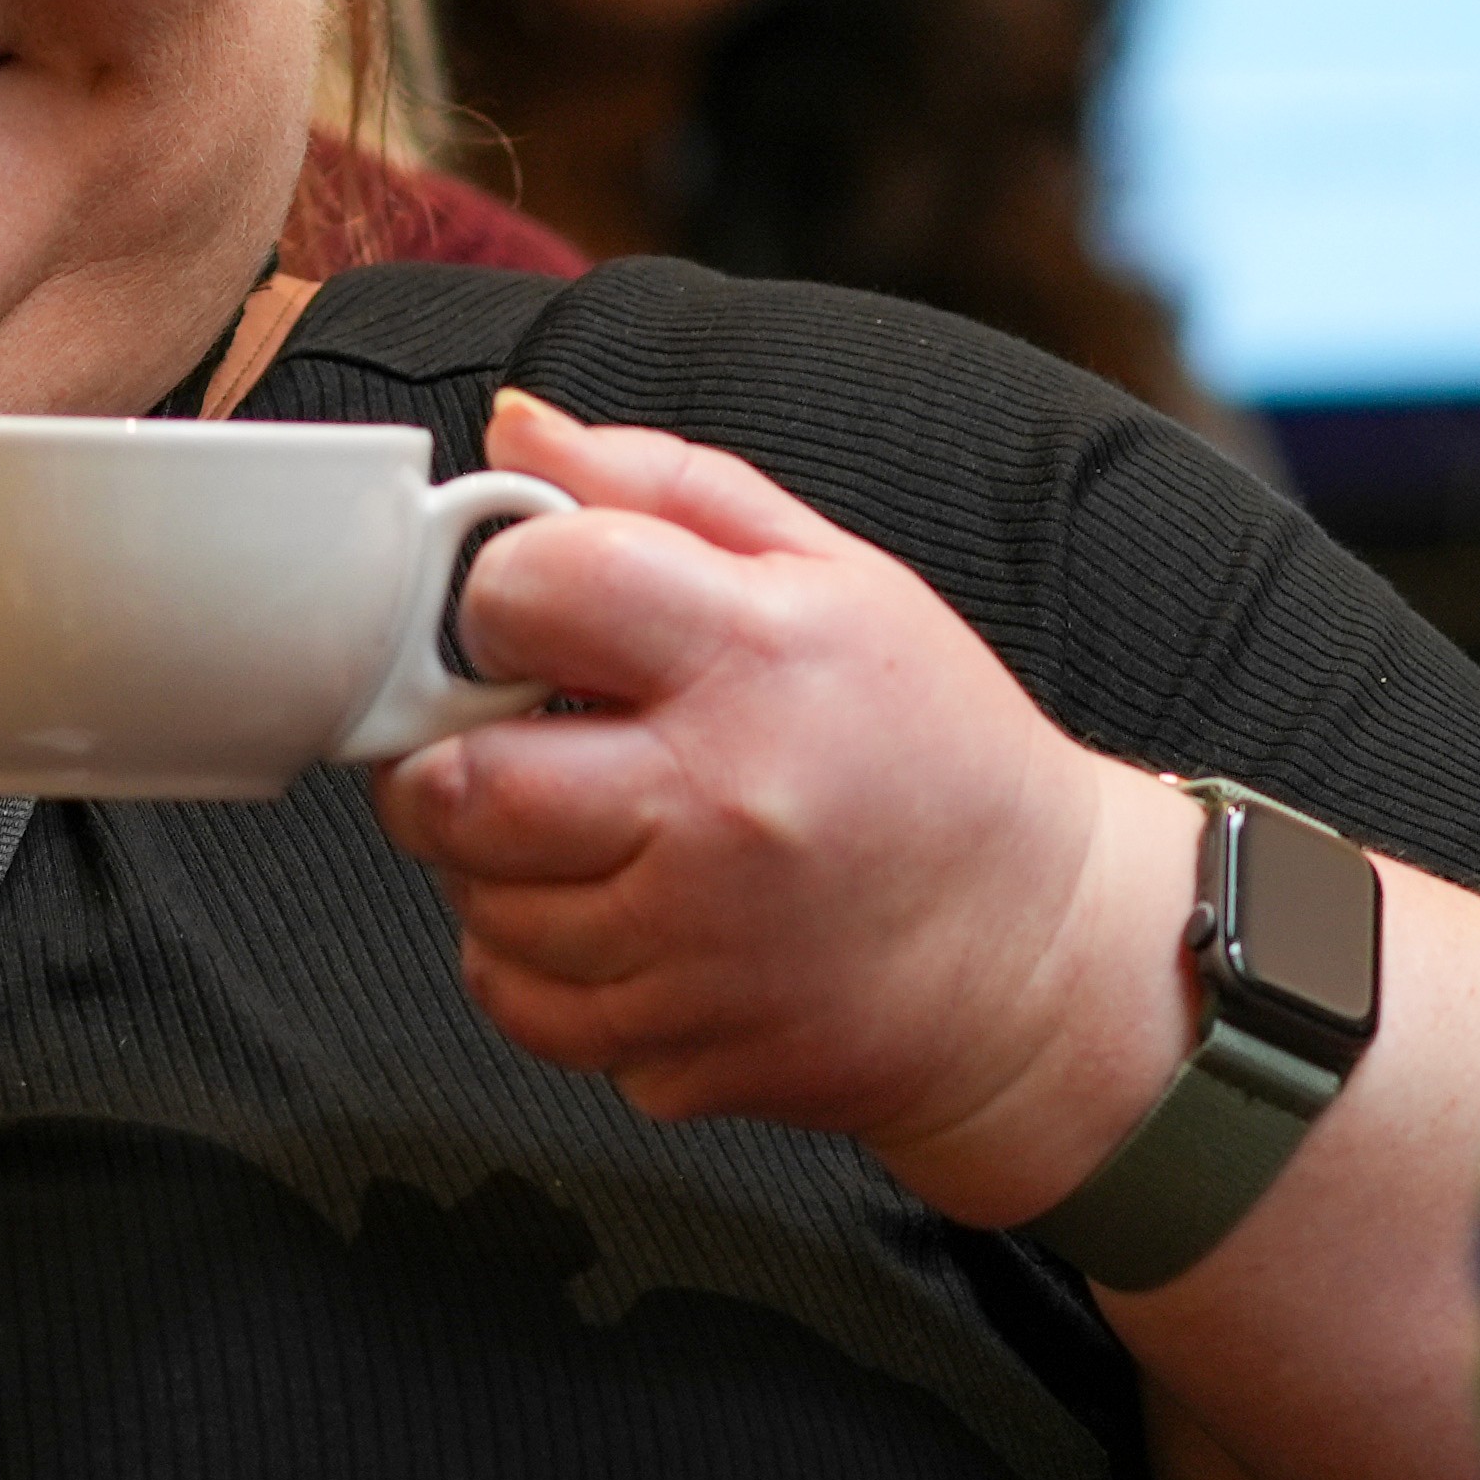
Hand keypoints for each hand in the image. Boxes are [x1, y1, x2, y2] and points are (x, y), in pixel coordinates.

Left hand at [373, 393, 1183, 1219]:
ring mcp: (694, 949)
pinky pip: (518, 1006)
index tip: (529, 614)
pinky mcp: (680, 1049)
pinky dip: (528, 964)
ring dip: (488, 862)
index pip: (534, 593)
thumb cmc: (934, 751)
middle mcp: (716, 810)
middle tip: (498, 734)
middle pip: (460, 784)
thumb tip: (518, 431)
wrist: (1035, 950)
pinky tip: (603, 916)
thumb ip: (664, 490)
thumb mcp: (835, 576)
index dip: (498, 591)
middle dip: (444, 750)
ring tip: (578, 826)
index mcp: (755, 660)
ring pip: (475, 907)